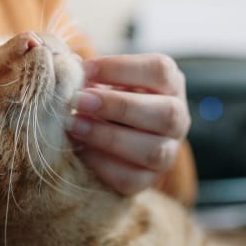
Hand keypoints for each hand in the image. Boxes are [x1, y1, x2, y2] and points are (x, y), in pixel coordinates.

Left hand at [67, 53, 190, 194]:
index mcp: (170, 84)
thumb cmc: (105, 99)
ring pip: (153, 151)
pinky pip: (131, 178)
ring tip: (74, 125)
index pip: (159, 70)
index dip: (120, 68)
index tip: (84, 70)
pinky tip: (80, 150)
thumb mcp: (103, 80)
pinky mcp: (148, 180)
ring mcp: (167, 153)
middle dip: (119, 106)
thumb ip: (89, 74)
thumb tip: (67, 66)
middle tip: (79, 100)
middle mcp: (177, 119)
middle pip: (165, 113)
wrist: (107, 139)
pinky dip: (102, 164)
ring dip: (109, 137)